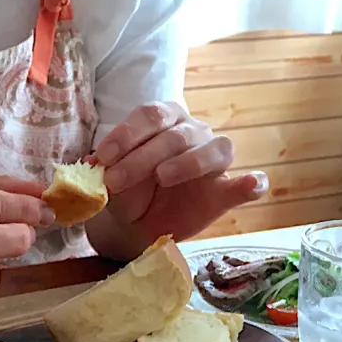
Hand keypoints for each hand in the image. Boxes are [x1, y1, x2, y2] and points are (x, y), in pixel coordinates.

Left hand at [89, 102, 266, 253]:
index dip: (126, 133)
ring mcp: (213, 160)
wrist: (139, 226)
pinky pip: (247, 184)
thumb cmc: (128, 192)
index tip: (103, 157)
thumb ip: (105, 169)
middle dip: (141, 158)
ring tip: (164, 178)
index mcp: (164, 120)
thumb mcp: (111, 180)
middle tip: (114, 182)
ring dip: (187, 162)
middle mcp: (192, 132)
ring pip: (212, 149)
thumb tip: (89, 165)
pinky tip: (252, 184)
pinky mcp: (224, 191)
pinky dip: (252, 183)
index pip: (151, 115)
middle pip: (174, 135)